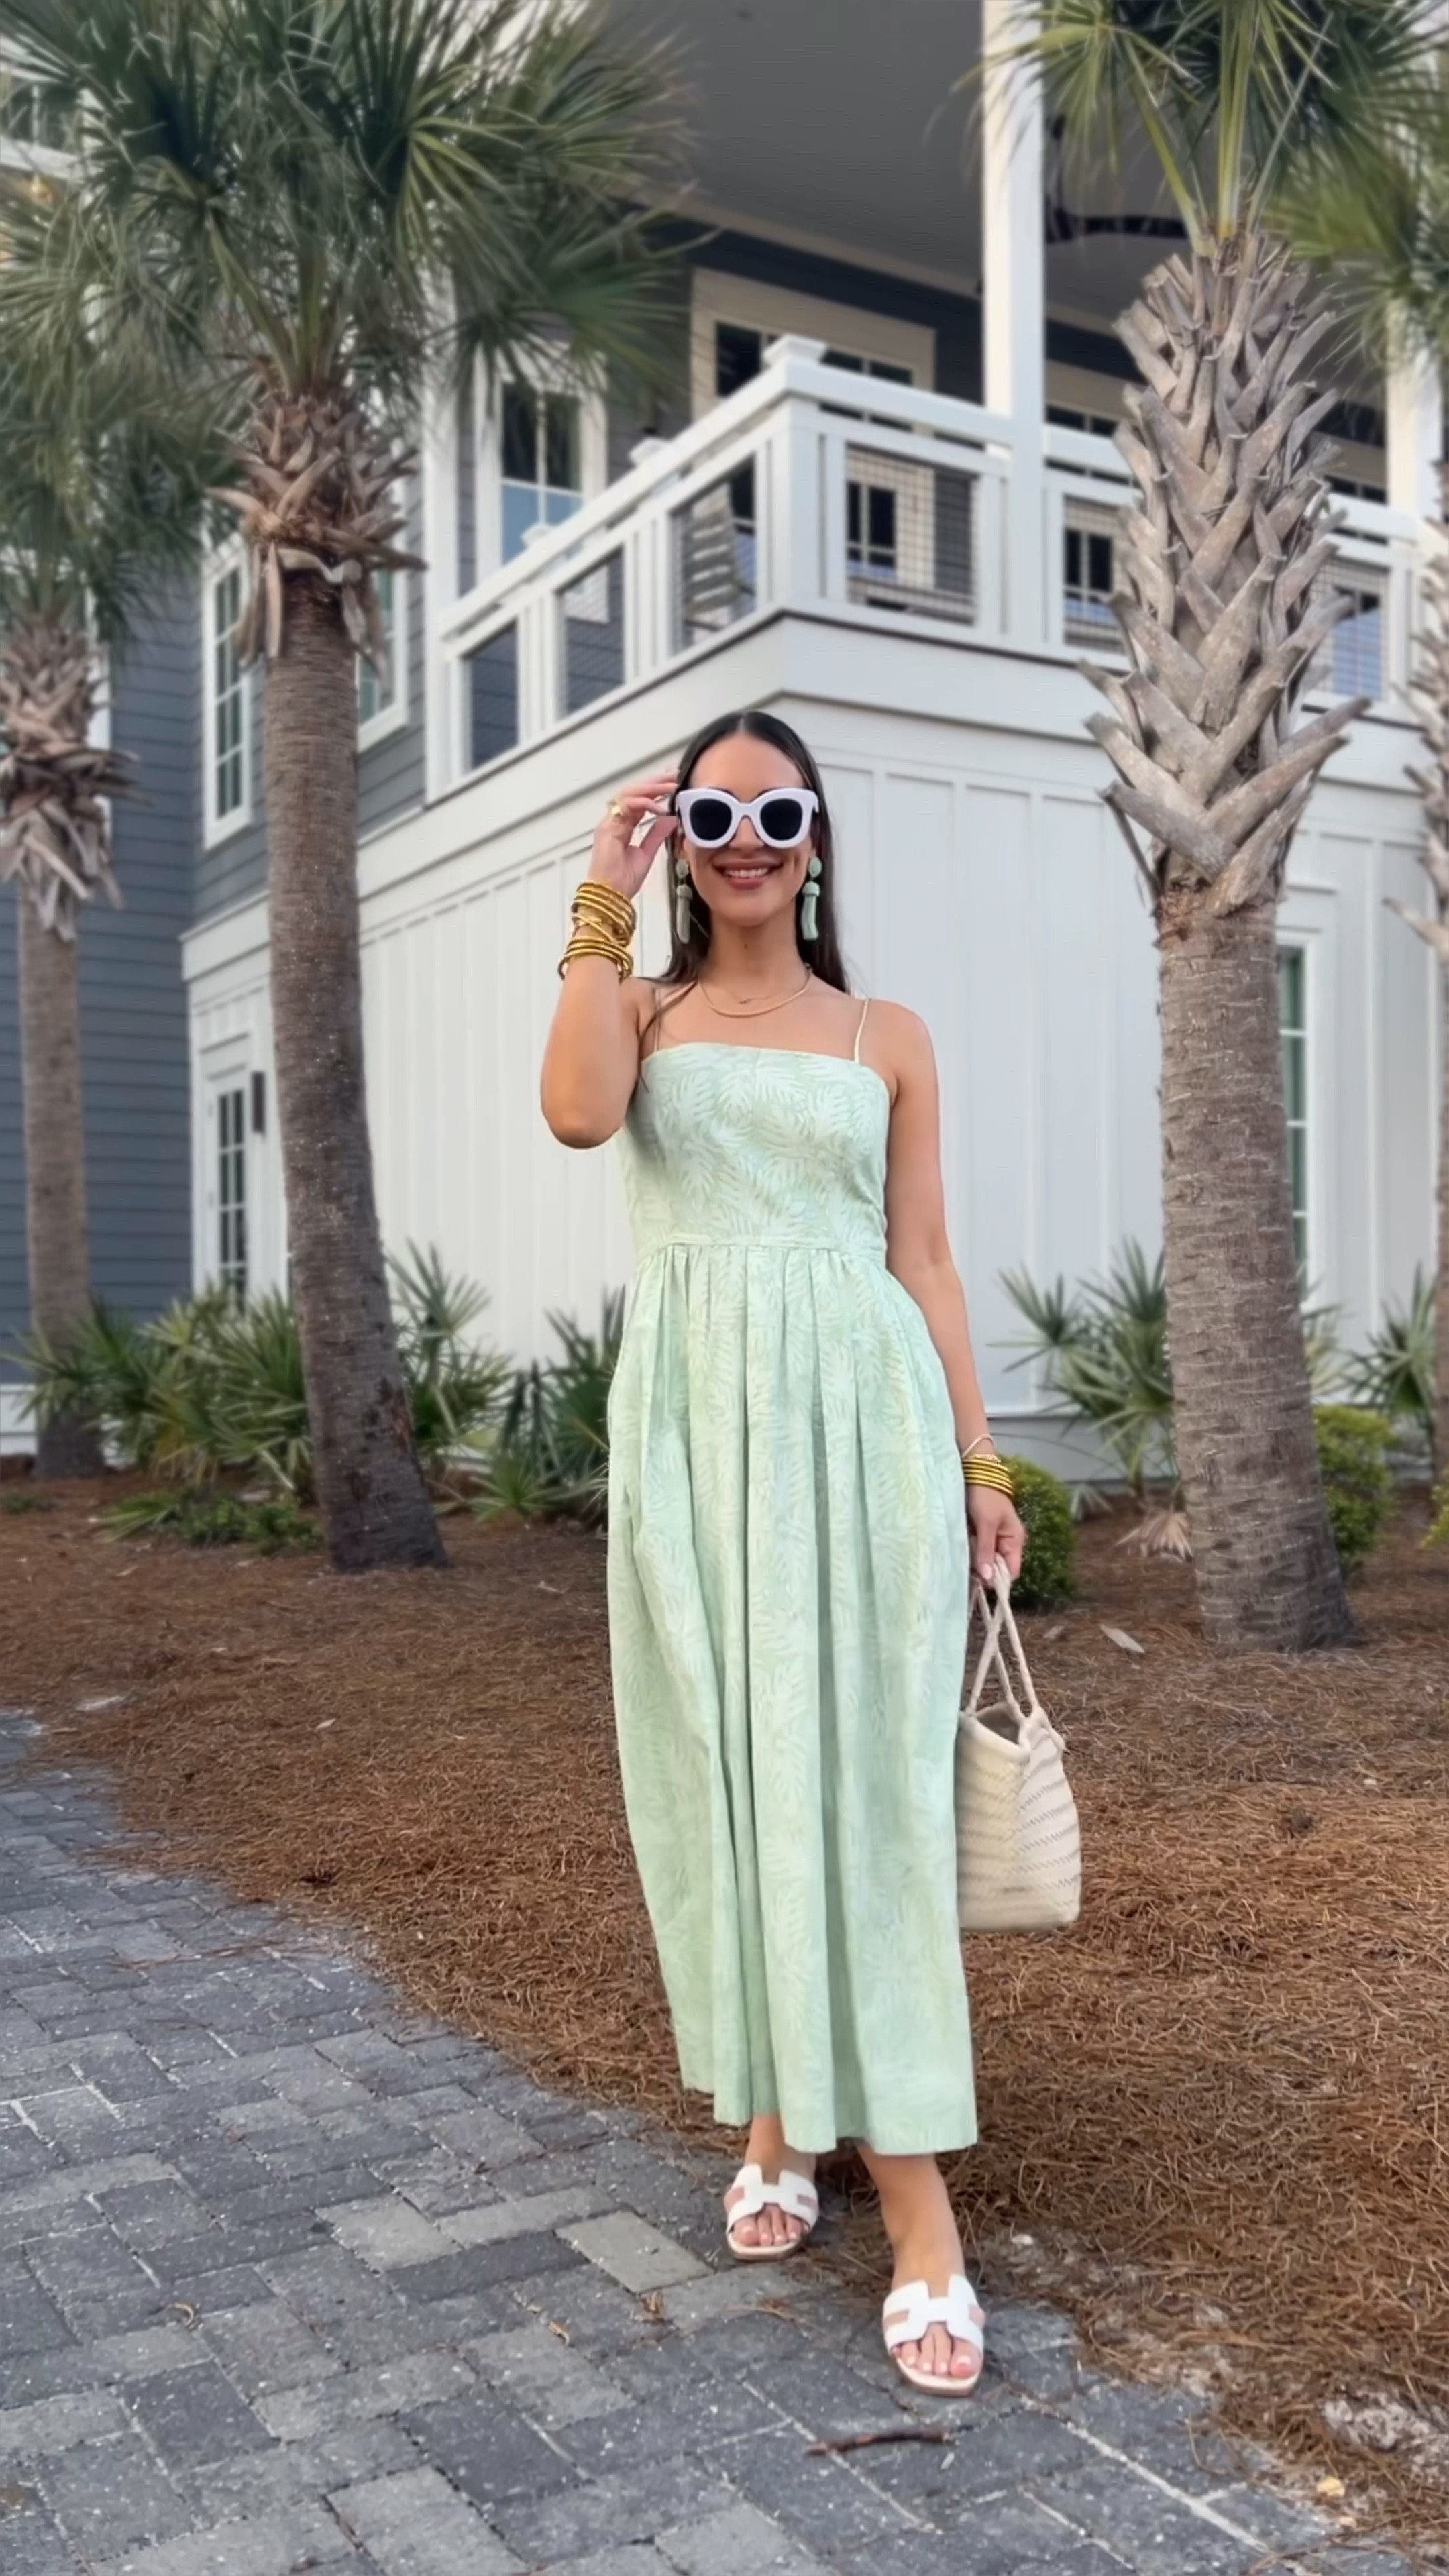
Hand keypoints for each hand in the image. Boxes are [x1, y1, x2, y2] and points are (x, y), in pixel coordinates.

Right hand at [590, 770, 676, 903]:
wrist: (612, 895)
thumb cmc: (623, 881)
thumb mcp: (647, 853)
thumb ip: (656, 835)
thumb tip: (669, 819)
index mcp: (622, 827)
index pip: (639, 801)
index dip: (655, 791)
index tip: (672, 784)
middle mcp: (614, 821)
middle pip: (633, 793)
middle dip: (654, 783)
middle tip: (673, 776)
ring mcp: (609, 823)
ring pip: (629, 794)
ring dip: (651, 788)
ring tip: (670, 786)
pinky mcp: (608, 828)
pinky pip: (626, 807)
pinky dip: (644, 804)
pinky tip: (659, 806)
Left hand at [966, 1488, 1025, 1585]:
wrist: (973, 1472)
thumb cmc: (985, 1496)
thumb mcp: (987, 1523)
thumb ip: (986, 1550)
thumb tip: (989, 1579)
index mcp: (1014, 1540)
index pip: (1012, 1571)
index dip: (999, 1580)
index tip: (982, 1586)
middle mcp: (1005, 1542)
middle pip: (997, 1568)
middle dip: (984, 1573)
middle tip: (966, 1578)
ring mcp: (991, 1539)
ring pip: (984, 1561)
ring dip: (974, 1565)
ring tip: (960, 1568)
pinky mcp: (978, 1534)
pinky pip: (975, 1551)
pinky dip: (968, 1555)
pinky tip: (958, 1558)